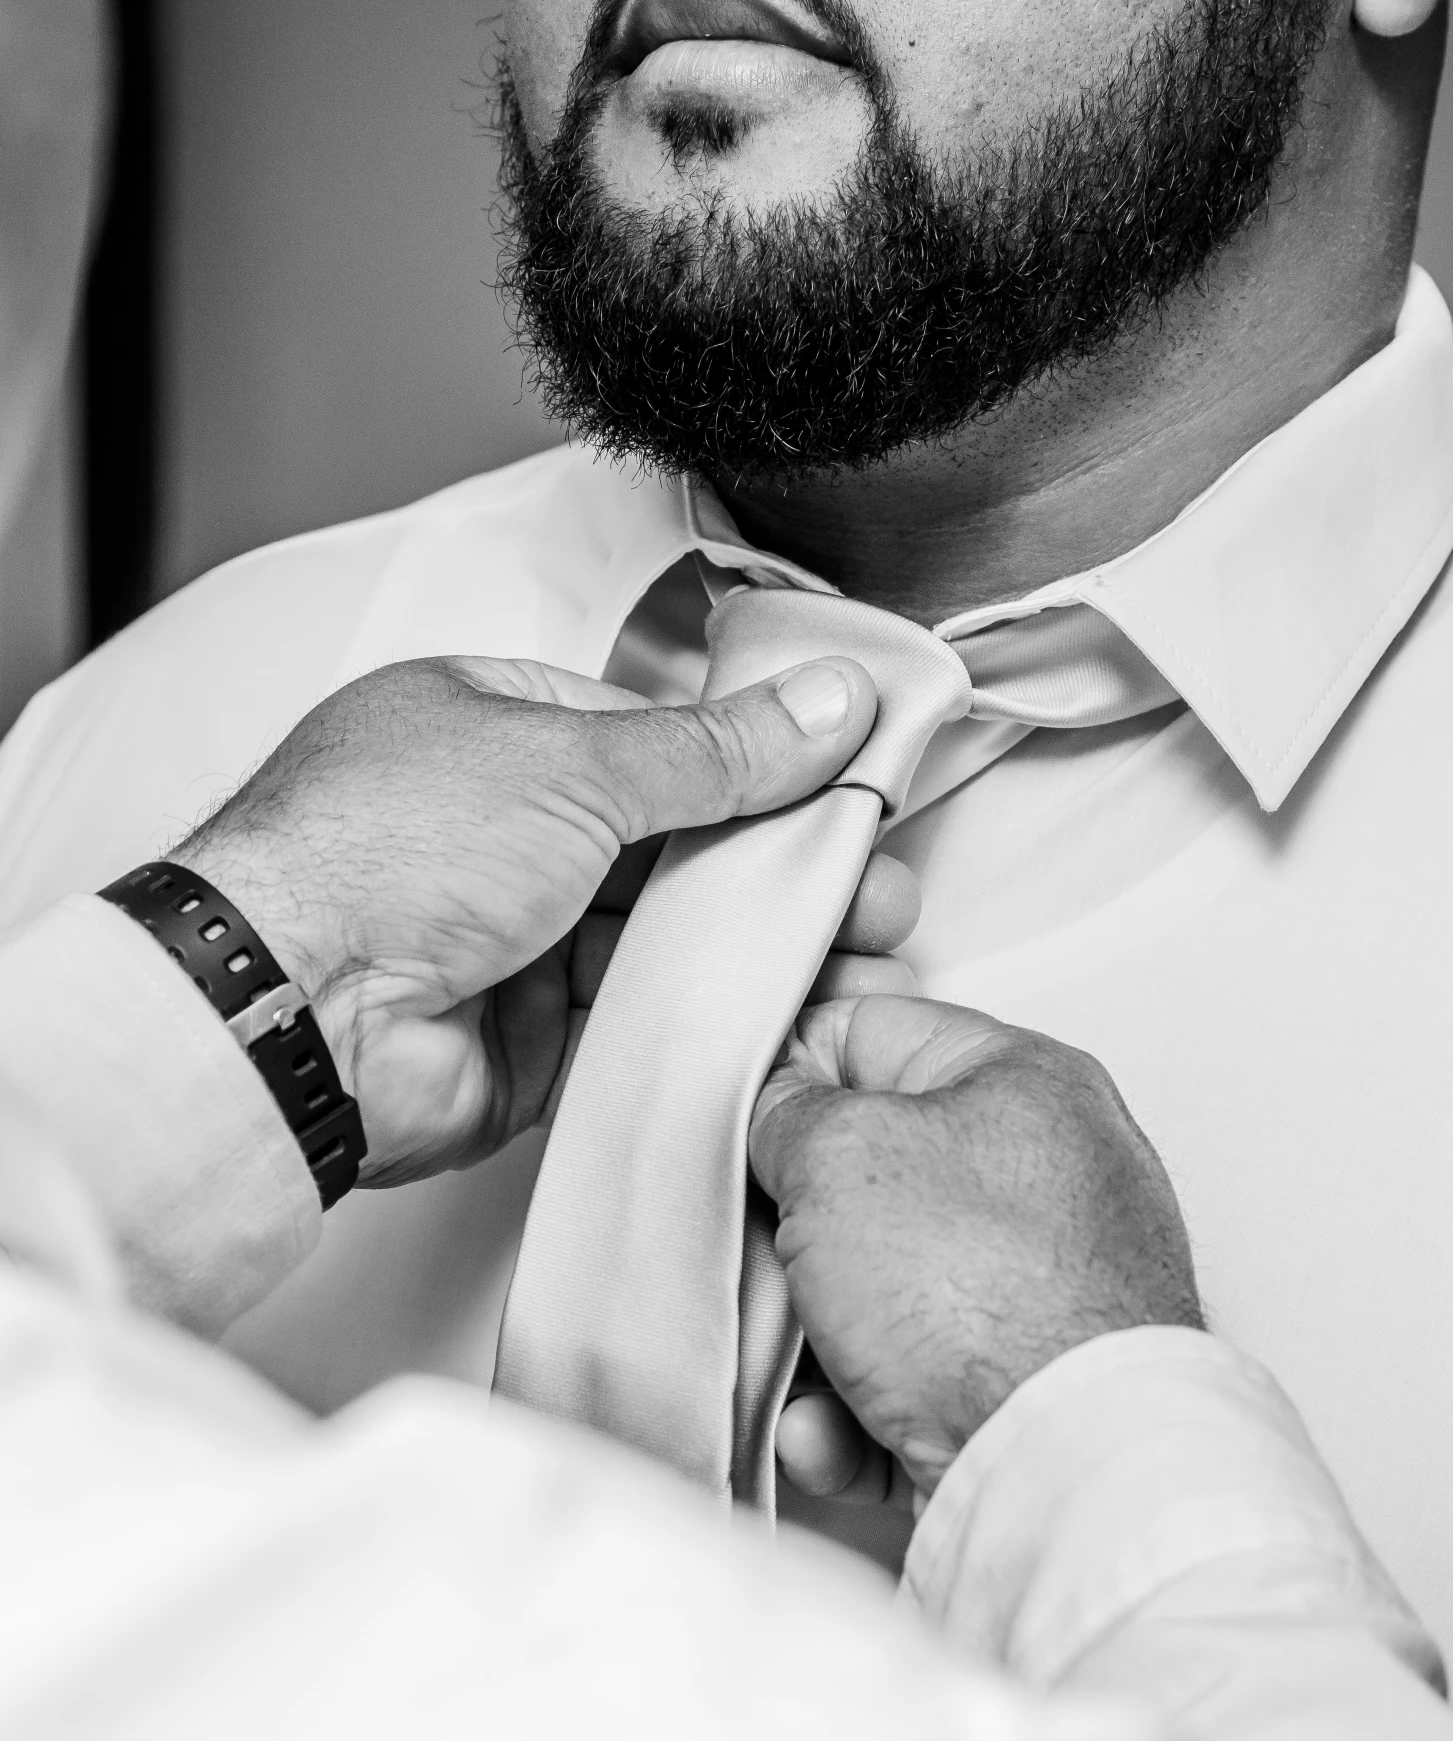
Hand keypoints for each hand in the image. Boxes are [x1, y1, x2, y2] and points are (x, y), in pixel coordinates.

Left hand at [172, 656, 917, 1184]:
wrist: (292, 1014)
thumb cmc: (383, 852)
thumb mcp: (575, 762)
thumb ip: (713, 750)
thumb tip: (822, 702)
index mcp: (492, 727)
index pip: (653, 738)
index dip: (753, 764)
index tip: (844, 785)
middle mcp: (500, 830)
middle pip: (668, 844)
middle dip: (774, 867)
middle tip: (872, 887)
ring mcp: (511, 938)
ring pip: (663, 939)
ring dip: (755, 947)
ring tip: (858, 952)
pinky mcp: (524, 1038)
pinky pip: (635, 1024)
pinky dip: (706, 1020)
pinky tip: (784, 1012)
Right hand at [751, 996, 1201, 1498]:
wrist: (1062, 1472)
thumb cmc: (985, 1296)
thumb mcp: (840, 1154)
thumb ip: (793, 1113)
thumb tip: (783, 1119)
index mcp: (1026, 1083)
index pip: (878, 1033)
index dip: (793, 1072)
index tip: (744, 1123)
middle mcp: (1053, 1179)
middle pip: (877, 1179)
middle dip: (800, 1229)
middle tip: (761, 1251)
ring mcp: (1048, 1292)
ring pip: (886, 1294)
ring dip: (818, 1339)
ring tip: (796, 1367)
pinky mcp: (1031, 1393)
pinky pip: (914, 1386)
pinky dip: (859, 1415)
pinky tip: (833, 1435)